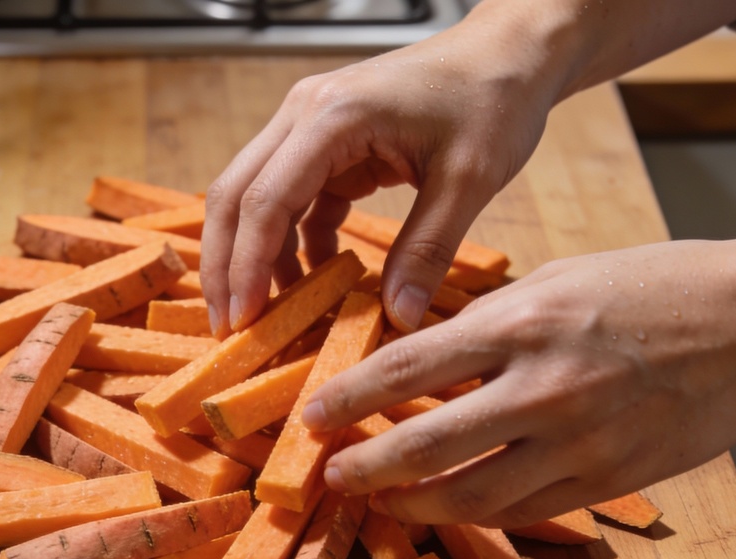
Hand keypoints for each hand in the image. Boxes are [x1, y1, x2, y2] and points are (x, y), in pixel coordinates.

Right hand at [198, 17, 561, 336]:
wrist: (508, 53)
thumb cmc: (492, 97)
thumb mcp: (469, 180)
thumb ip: (427, 250)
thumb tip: (398, 318)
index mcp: (333, 116)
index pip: (266, 199)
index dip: (247, 265)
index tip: (244, 319)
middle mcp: (305, 114)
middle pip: (236, 196)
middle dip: (227, 265)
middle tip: (230, 327)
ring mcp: (310, 127)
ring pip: (255, 198)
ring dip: (255, 257)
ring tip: (267, 314)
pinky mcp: (326, 145)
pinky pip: (292, 201)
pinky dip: (295, 244)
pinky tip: (314, 281)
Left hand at [302, 234, 735, 527]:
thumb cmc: (649, 288)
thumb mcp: (555, 280)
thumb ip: (484, 321)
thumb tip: (416, 352)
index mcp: (521, 323)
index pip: (406, 368)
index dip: (348, 399)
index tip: (312, 416)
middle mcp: (541, 387)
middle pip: (426, 445)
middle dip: (365, 467)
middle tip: (330, 475)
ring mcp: (578, 441)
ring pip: (472, 494)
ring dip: (413, 503)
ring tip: (381, 499)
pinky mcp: (608, 479)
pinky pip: (525, 510)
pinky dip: (477, 514)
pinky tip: (448, 507)